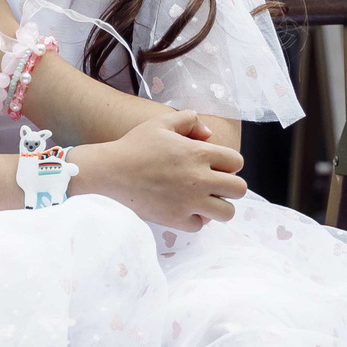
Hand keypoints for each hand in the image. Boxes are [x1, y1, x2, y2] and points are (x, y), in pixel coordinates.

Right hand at [67, 112, 245, 230]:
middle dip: (229, 187)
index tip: (215, 166)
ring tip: (204, 201)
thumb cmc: (133, 146)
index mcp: (199, 153)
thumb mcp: (161, 123)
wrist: (107, 172)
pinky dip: (195, 220)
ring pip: (227, 212)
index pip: (237, 162)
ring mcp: (189, 202)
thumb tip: (209, 135)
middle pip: (239, 189)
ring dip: (219, 207)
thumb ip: (190, 120)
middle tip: (213, 185)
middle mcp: (199, 179)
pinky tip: (184, 209)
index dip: (229, 164)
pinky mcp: (175, 219)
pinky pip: (200, 226)